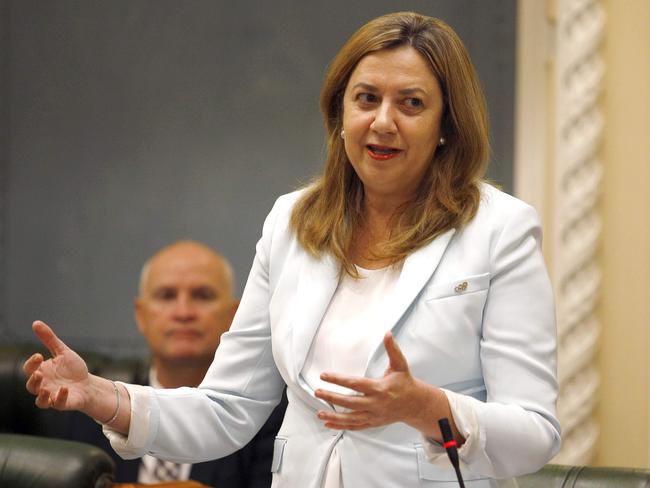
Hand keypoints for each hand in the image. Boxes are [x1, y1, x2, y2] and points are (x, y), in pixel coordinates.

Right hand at [23, 320, 91, 410]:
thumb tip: (36, 323)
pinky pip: (57, 404)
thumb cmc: (73, 369)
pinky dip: (59, 398)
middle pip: (30, 386)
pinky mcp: (62, 403)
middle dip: (33, 380)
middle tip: (39, 373)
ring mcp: (51, 396)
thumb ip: (49, 339)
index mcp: (41, 372)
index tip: (39, 355)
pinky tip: (64, 389)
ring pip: (39, 400)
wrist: (88, 384)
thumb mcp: (62, 351)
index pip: (29, 369)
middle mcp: (43, 385)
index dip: (31, 363)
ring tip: (45, 387)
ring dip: (41, 394)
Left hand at [314, 332, 446, 434]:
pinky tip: (329, 423)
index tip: (325, 376)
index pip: (355, 383)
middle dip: (332, 397)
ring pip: (351, 418)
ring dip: (334, 417)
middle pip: (349, 402)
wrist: (416, 404)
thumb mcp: (400, 365)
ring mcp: (374, 415)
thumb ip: (392, 349)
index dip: (338, 379)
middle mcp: (375, 404)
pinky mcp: (373, 422)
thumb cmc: (405, 383)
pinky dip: (341, 426)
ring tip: (319, 412)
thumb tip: (388, 334)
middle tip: (317, 392)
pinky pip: (355, 426)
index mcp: (380, 388)